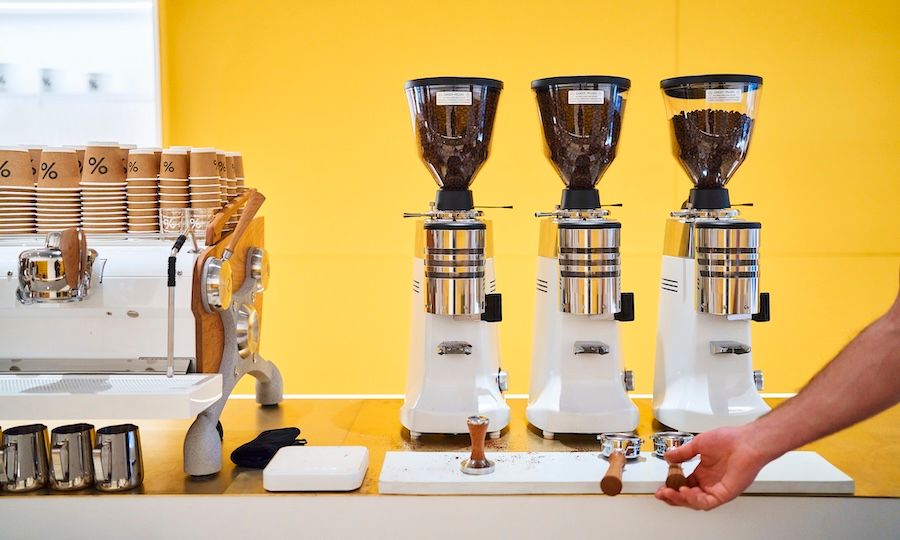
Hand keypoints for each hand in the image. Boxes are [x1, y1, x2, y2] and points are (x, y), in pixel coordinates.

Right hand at [654, 426, 772, 509]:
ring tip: (669, 493)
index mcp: (704, 473)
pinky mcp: (724, 494)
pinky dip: (694, 499)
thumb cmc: (730, 440)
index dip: (672, 487)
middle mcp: (710, 483)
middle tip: (661, 493)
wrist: (746, 442)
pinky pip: (707, 502)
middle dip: (672, 497)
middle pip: (687, 497)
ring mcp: (717, 489)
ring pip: (695, 502)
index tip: (661, 486)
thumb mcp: (698, 444)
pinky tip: (684, 492)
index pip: (684, 485)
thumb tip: (668, 456)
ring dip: (680, 500)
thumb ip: (683, 453)